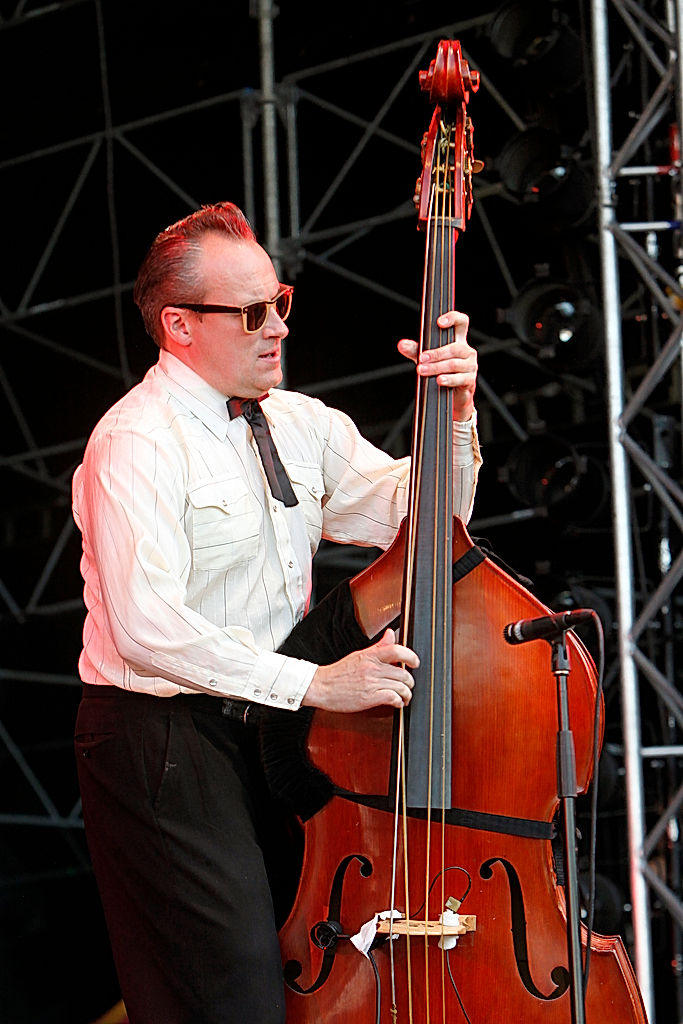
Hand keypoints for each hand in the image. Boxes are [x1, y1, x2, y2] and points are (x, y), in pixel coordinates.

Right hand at [302, 629, 417, 712]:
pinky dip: (398, 702)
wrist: (321, 686)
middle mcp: (372, 668)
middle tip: (408, 685)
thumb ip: (378, 646)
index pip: (396, 650)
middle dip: (410, 682)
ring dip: (406, 694)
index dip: (410, 656)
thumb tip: (390, 634)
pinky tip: (396, 703)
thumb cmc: (338, 673)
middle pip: (403, 673)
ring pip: (400, 687)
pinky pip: (392, 698)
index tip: (415, 663)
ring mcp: (371, 683)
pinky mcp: (369, 698)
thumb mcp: (359, 655)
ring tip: (405, 696)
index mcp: (370, 656)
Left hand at [397, 309, 476, 421]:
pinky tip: (439, 380)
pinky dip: (448, 379)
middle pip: (454, 347)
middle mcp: (466, 351)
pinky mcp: (470, 379)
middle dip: (436, 353)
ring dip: (437, 367)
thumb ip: (415, 351)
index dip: (453, 318)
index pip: (461, 322)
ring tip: (423, 371)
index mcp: (458, 341)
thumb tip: (402, 344)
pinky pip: (459, 378)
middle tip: (422, 358)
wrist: (453, 398)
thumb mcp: (427, 359)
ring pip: (454, 364)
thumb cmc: (442, 373)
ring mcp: (470, 365)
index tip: (439, 323)